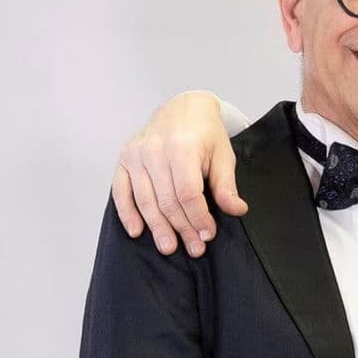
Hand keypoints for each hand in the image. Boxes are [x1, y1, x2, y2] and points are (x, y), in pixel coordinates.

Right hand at [112, 90, 246, 257]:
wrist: (183, 108)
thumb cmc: (204, 133)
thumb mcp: (223, 155)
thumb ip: (226, 185)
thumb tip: (237, 210)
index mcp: (181, 147)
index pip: (188, 193)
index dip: (198, 217)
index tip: (208, 235)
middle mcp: (154, 150)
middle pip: (166, 200)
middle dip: (181, 228)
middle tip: (194, 249)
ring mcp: (136, 155)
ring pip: (145, 200)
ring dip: (157, 227)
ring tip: (169, 247)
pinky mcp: (124, 159)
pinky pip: (121, 191)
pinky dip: (127, 213)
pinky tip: (137, 231)